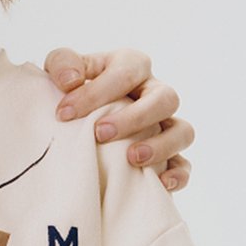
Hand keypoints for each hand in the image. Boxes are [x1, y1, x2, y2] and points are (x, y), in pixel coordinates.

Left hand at [43, 47, 194, 191]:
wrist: (74, 117)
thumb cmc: (70, 89)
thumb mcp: (61, 67)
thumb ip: (62, 63)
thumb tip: (70, 81)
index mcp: (131, 65)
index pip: (125, 73)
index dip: (96, 93)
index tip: (64, 114)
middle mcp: (154, 91)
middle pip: (165, 99)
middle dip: (134, 118)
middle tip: (100, 133)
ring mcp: (165, 123)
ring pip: (182, 131)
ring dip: (161, 145)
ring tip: (132, 159)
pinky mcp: (168, 154)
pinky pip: (184, 164)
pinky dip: (177, 173)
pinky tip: (160, 183)